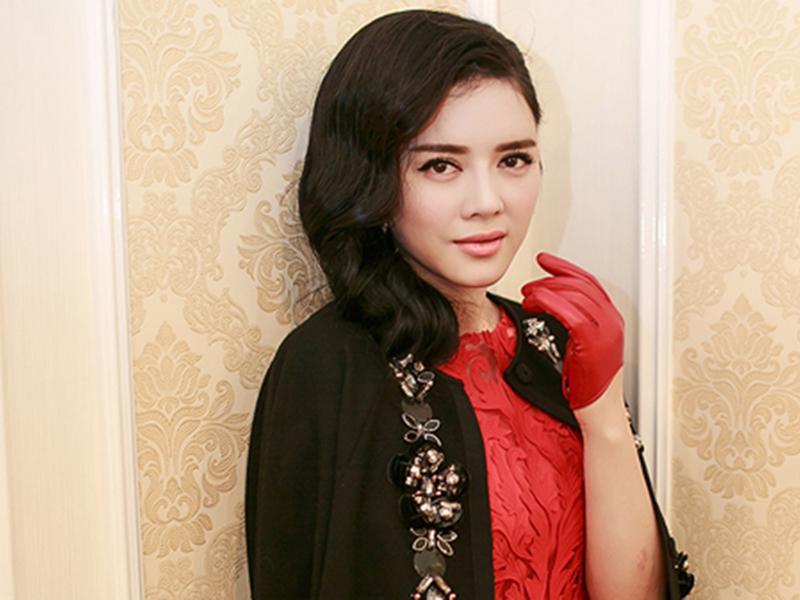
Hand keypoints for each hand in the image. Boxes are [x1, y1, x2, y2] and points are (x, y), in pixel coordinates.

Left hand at [521, 252, 623, 409]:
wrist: (602, 415)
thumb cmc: (589, 386)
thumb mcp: (583, 347)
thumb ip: (574, 324)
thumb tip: (551, 307)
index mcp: (612, 319)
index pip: (588, 281)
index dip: (564, 267)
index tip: (545, 261)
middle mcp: (612, 321)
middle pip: (579, 284)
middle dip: (549, 279)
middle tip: (528, 285)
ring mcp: (605, 331)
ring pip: (573, 295)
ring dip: (544, 291)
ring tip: (527, 297)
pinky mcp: (592, 343)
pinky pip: (569, 313)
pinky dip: (549, 304)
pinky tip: (534, 305)